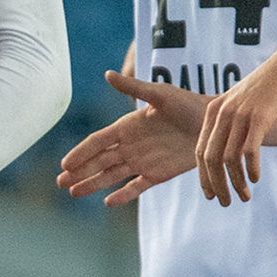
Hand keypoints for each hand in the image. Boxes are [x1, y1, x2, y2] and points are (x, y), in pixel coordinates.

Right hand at [58, 71, 208, 204]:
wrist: (216, 124)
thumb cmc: (189, 104)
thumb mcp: (160, 94)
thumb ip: (133, 88)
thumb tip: (107, 74)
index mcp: (126, 126)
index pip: (97, 141)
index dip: (81, 152)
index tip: (64, 163)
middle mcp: (130, 145)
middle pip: (99, 161)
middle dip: (79, 171)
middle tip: (60, 182)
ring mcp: (142, 161)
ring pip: (111, 175)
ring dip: (93, 184)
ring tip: (73, 193)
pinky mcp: (157, 175)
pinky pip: (136, 187)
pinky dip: (123, 195)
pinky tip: (107, 202)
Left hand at [196, 43, 276, 206]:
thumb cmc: (270, 86)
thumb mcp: (241, 102)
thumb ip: (230, 123)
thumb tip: (228, 152)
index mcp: (213, 111)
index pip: (200, 152)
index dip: (203, 177)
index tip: (211, 195)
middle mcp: (222, 113)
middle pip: (210, 159)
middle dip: (216, 185)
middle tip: (225, 203)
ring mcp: (240, 114)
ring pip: (229, 158)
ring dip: (235, 182)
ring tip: (244, 196)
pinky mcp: (260, 116)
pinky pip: (249, 150)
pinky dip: (250, 169)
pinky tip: (255, 179)